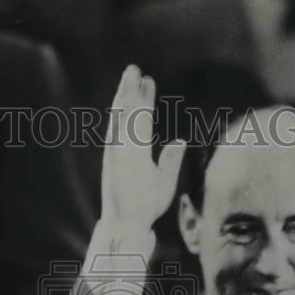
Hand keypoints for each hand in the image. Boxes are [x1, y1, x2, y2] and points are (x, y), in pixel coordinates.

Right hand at [100, 65, 185, 229]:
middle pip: (130, 114)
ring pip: (122, 120)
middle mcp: (127, 150)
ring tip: (128, 76)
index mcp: (139, 153)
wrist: (130, 225)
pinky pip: (116, 136)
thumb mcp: (165, 180)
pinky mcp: (114, 162)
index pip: (143, 120)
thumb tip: (180, 141)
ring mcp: (120, 154)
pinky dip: (118, 119)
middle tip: (134, 68)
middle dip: (132, 91)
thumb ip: (171, 160)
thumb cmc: (146, 207)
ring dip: (124, 98)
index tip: (149, 81)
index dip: (146, 100)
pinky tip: (120, 102)